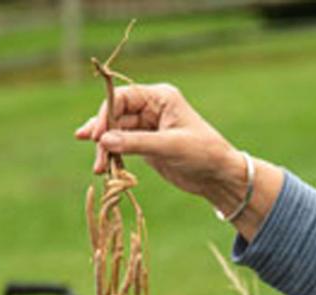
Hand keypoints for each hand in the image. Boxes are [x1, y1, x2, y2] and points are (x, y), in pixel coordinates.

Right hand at [74, 83, 244, 207]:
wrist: (219, 176)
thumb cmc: (203, 153)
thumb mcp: (170, 147)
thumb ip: (136, 142)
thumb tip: (103, 140)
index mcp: (160, 98)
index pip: (123, 97)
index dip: (106, 114)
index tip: (97, 135)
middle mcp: (151, 108)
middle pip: (115, 115)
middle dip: (103, 135)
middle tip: (97, 157)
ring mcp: (147, 126)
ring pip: (116, 132)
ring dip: (105, 149)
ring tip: (99, 168)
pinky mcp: (145, 144)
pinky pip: (122, 145)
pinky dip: (112, 155)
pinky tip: (102, 165)